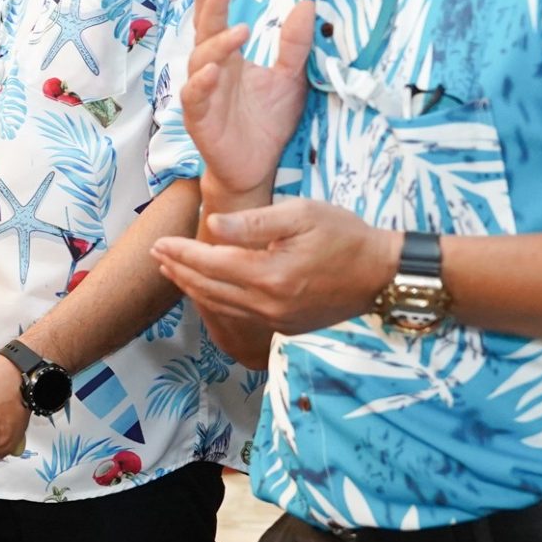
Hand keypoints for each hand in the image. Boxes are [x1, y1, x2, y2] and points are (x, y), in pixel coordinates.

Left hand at [150, 199, 403, 335]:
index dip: (182, 253)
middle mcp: (268, 304)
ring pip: (221, 307)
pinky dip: (217, 302)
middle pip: (208, 289)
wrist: (383, 274)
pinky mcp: (286, 327)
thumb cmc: (345, 236)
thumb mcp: (302, 215)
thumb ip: (255, 222)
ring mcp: (277, 320)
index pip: (211, 264)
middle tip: (157, 256)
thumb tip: (213, 224)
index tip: (160, 243)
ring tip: (172, 272)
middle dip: (179, 272)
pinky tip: (207, 290)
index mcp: (270, 275)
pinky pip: (239, 316)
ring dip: (193, 289)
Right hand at [182, 0, 314, 205]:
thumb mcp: (290, 78)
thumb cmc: (268, 122)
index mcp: (230, 60)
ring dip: (216, 45)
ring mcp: (203, 96)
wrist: (258, 168)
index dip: (213, 1)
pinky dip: (201, 84)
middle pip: (204, 35)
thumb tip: (307, 4)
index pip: (217, 24)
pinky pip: (194, 99)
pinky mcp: (200, 121)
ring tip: (237, 31)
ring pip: (199, 63)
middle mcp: (212, 73)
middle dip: (210, 10)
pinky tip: (213, 72)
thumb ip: (295, 45)